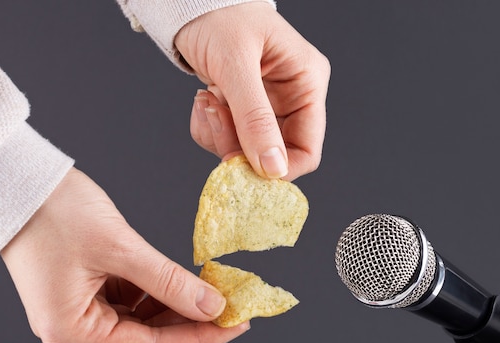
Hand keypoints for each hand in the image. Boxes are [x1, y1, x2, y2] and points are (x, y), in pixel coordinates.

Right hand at [0, 168, 248, 342]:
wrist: (20, 182)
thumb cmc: (53, 212)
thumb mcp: (120, 248)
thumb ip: (169, 281)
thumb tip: (211, 305)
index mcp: (74, 331)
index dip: (201, 338)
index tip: (236, 325)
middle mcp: (76, 329)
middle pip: (150, 338)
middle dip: (194, 323)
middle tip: (232, 307)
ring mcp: (82, 311)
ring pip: (145, 321)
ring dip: (179, 307)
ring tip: (214, 291)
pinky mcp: (88, 292)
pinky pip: (134, 302)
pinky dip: (161, 293)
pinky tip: (185, 281)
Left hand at [176, 2, 330, 180]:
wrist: (191, 3)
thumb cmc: (220, 16)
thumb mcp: (236, 64)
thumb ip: (255, 118)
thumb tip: (273, 168)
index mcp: (307, 84)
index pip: (307, 149)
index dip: (277, 167)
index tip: (243, 167)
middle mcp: (292, 98)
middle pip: (274, 154)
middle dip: (239, 146)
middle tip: (214, 119)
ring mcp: (268, 106)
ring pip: (248, 150)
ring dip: (220, 134)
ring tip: (207, 101)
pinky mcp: (244, 109)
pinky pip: (229, 138)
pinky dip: (210, 128)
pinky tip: (204, 98)